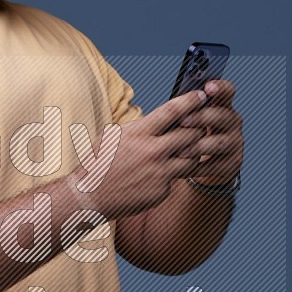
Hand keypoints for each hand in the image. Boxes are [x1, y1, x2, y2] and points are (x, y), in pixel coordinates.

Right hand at [72, 88, 211, 219]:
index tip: (201, 95)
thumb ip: (140, 127)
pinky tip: (159, 174)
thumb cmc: (100, 162)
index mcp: (139, 133)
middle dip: (199, 127)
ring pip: (192, 158)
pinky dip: (172, 174)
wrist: (90, 195)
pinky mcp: (161, 190)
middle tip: (201, 125)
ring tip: (184, 150)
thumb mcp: (114, 135)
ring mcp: (159, 173)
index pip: (172, 111)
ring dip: (192, 152)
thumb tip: (163, 118)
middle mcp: (152, 152)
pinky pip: (176, 178)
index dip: (191, 100)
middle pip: (191, 133)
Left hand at [176, 79, 242, 185]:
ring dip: (198, 146)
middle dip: (202, 117)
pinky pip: (215, 165)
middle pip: (222, 116)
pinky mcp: (232, 164)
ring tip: (179, 151)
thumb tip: (169, 106)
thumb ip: (185, 111)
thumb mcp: (188, 120)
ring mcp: (235, 143)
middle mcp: (232, 122)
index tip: (208, 87)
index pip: (227, 91)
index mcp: (222, 105)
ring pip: (219, 142)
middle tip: (183, 121)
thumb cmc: (189, 134)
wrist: (201, 165)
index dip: (220, 88)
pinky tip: (181, 169)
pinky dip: (197, 167)